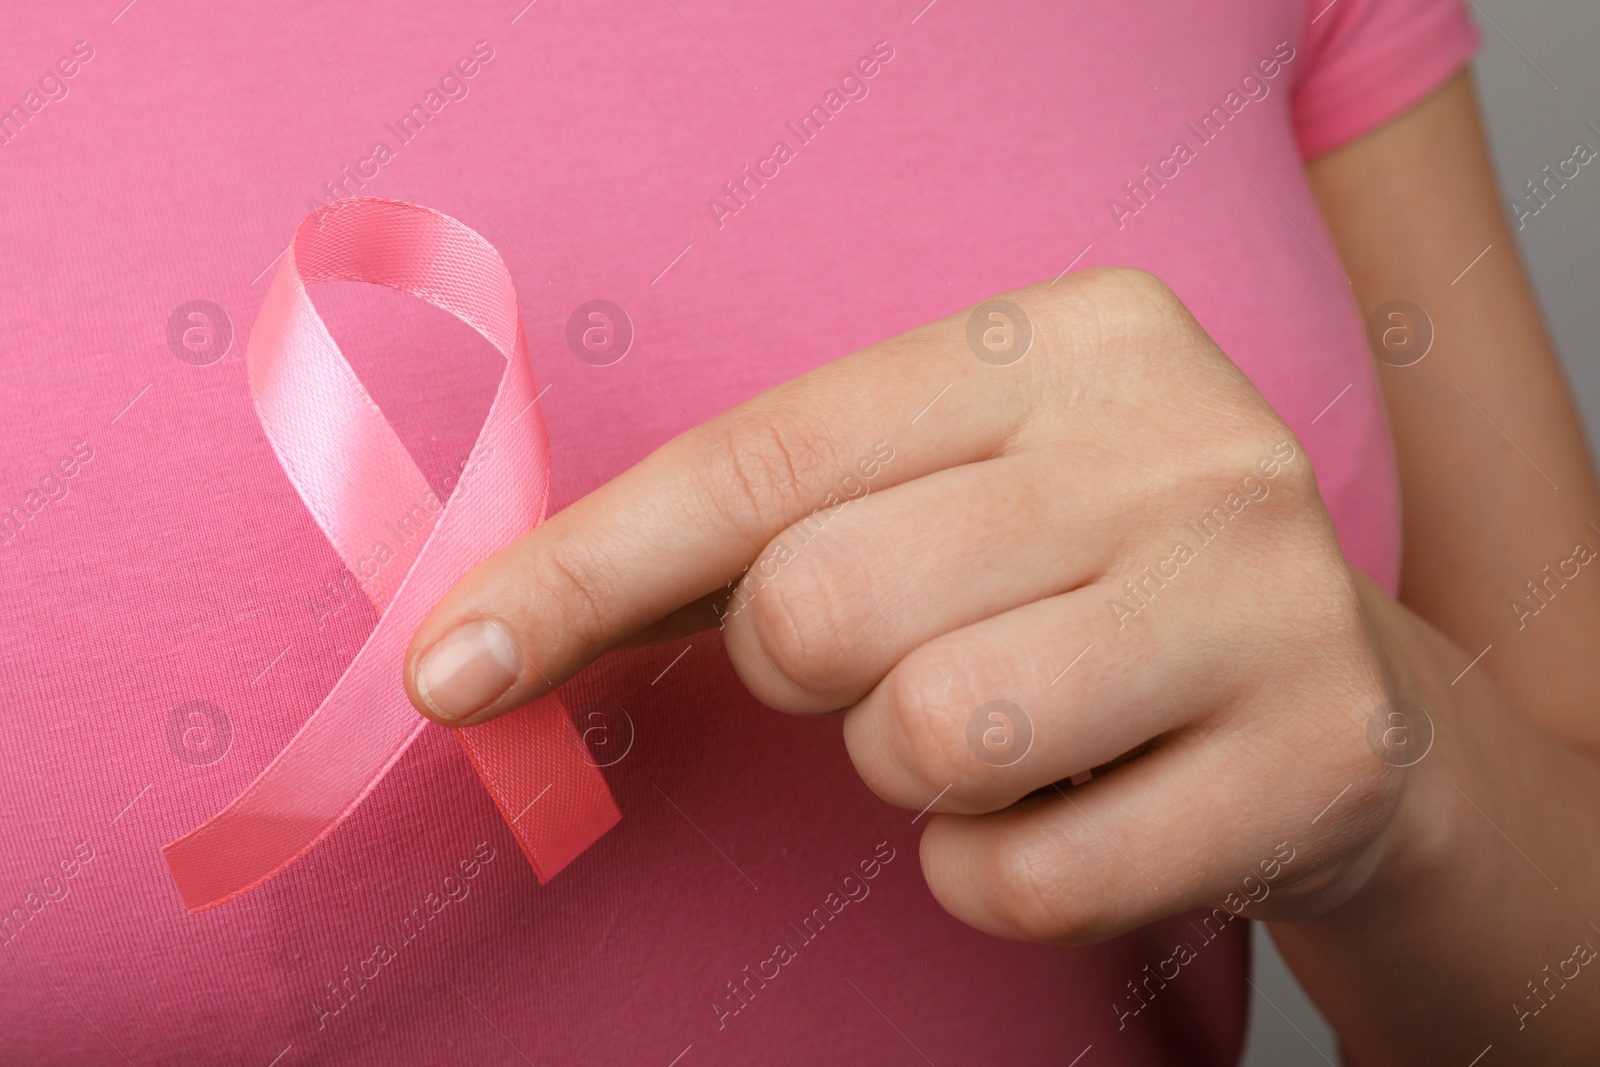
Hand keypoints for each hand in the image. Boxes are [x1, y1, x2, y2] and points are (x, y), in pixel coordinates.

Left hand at [403, 267, 1405, 942]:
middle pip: (820, 605)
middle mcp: (1182, 441)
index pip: (758, 463)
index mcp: (1070, 337)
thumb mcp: (946, 492)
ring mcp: (1264, 598)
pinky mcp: (1314, 758)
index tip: (452, 670)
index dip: (582, 572)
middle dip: (806, 670)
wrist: (1341, 693)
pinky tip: (1078, 807)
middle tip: (893, 659)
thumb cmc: (1086, 578)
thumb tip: (493, 635)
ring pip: (923, 739)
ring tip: (1005, 724)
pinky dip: (992, 872)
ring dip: (910, 768)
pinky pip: (1018, 875)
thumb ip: (748, 536)